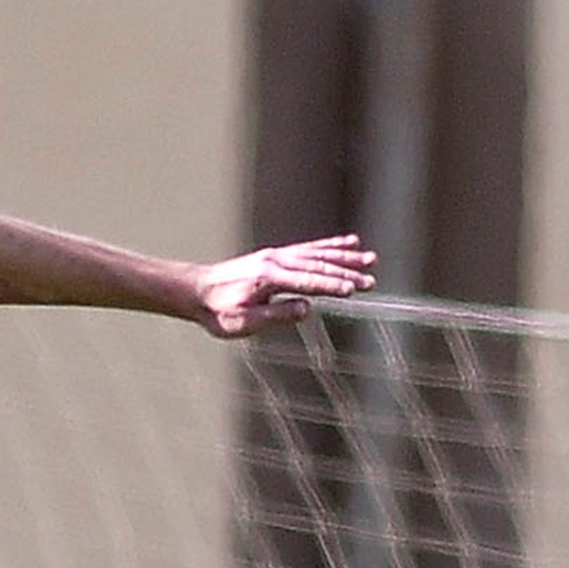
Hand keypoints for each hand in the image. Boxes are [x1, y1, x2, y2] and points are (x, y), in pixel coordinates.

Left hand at [192, 234, 376, 337]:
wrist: (196, 291)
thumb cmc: (217, 311)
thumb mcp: (243, 323)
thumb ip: (276, 316)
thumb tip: (307, 309)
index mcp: (269, 278)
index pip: (308, 282)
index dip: (332, 286)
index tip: (354, 290)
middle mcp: (275, 261)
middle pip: (318, 266)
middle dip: (347, 273)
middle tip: (372, 281)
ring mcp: (276, 255)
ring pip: (317, 254)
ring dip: (345, 257)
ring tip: (370, 259)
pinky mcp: (276, 256)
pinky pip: (308, 248)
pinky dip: (330, 246)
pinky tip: (349, 243)